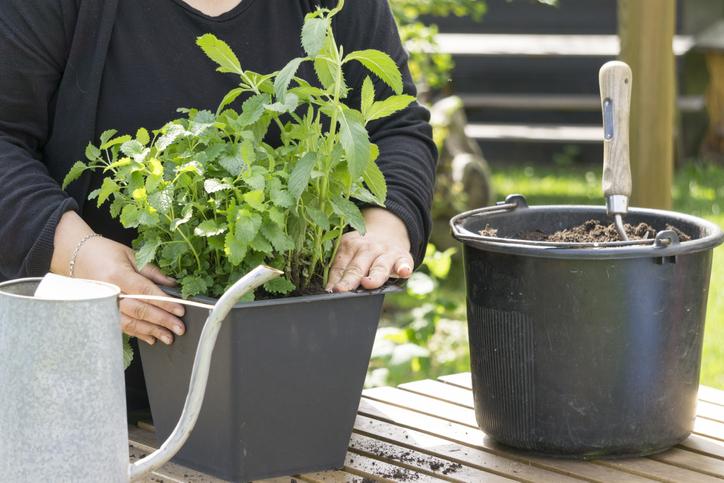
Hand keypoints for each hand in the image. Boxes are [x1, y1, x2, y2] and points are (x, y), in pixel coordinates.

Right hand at [51, 211, 184, 345]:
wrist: (75, 256)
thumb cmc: (105, 253)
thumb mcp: (130, 255)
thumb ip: (152, 272)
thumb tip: (173, 285)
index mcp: (117, 275)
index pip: (145, 292)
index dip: (164, 303)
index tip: (180, 310)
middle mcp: (109, 293)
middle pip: (139, 310)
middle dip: (162, 321)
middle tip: (179, 328)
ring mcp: (103, 305)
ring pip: (130, 323)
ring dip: (151, 331)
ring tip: (168, 338)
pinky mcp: (101, 313)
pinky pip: (121, 327)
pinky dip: (137, 333)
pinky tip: (151, 338)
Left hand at [326, 207, 413, 292]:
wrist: (387, 233)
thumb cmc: (364, 252)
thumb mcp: (350, 254)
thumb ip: (341, 270)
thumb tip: (330, 290)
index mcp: (350, 246)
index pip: (340, 266)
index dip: (334, 279)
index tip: (330, 290)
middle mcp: (368, 248)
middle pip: (357, 267)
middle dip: (349, 280)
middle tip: (341, 290)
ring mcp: (386, 252)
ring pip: (379, 266)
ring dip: (374, 275)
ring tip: (367, 283)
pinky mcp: (403, 257)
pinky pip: (404, 262)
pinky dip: (404, 267)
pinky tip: (404, 271)